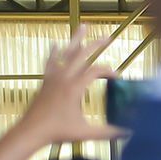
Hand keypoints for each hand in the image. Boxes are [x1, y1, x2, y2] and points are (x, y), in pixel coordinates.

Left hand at [10, 29, 122, 147]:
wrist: (31, 131)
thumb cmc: (58, 132)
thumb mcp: (86, 133)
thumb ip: (108, 132)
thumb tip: (129, 133)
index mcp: (74, 88)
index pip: (95, 71)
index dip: (109, 71)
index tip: (118, 77)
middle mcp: (63, 79)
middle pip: (81, 55)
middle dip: (96, 44)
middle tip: (108, 37)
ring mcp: (53, 78)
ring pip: (65, 53)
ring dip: (76, 40)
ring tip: (84, 27)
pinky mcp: (46, 82)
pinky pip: (50, 62)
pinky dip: (54, 52)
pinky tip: (55, 44)